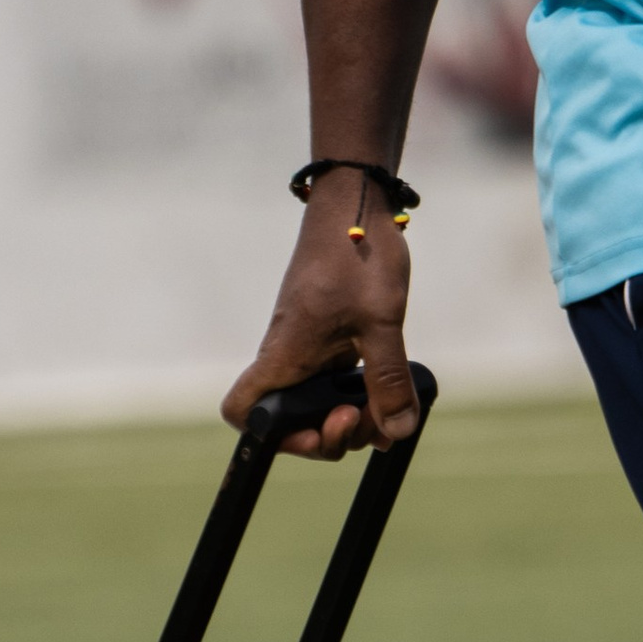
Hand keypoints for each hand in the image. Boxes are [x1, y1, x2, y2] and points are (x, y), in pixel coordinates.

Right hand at [220, 173, 421, 456]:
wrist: (357, 204)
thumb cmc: (359, 255)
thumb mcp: (381, 321)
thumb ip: (388, 380)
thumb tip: (398, 431)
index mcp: (285, 356)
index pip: (244, 411)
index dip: (269, 437)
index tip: (318, 428)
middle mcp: (288, 357)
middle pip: (291, 421)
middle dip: (330, 435)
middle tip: (371, 421)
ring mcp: (308, 349)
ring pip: (317, 403)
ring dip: (351, 417)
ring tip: (390, 410)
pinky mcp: (327, 339)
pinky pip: (334, 382)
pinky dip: (360, 395)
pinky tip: (391, 390)